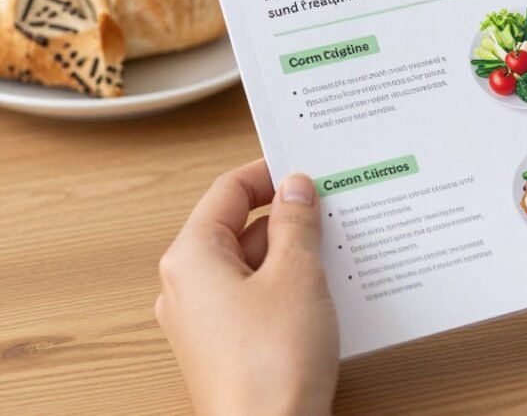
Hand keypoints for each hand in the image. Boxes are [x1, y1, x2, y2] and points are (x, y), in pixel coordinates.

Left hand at [156, 160, 338, 415]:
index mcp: (192, 257)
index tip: (307, 169)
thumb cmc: (273, 362)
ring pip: (250, 266)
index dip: (270, 173)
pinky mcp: (223, 348)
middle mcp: (185, 286)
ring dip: (291, 254)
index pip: (229, 191)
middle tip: (333, 210)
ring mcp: (202, 321)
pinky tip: (323, 292)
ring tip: (336, 251)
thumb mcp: (297, 274)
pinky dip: (286, 287)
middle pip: (238, 228)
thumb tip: (295, 187)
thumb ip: (296, 222)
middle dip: (287, 217)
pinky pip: (254, 299)